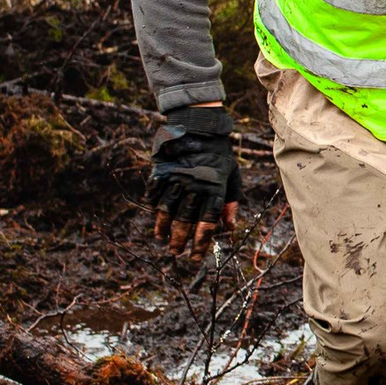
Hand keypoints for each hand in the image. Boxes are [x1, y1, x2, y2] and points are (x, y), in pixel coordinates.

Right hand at [148, 106, 240, 255]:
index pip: (207, 224)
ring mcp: (176, 179)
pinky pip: (154, 195)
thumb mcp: (232, 176)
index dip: (200, 244)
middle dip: (179, 241)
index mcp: (215, 190)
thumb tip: (229, 228)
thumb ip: (231, 203)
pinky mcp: (161, 172)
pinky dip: (153, 208)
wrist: (199, 127)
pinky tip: (155, 218)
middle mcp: (195, 187)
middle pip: (185, 222)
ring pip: (166, 211)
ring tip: (162, 239)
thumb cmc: (219, 155)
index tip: (195, 257)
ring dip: (163, 228)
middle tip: (176, 252)